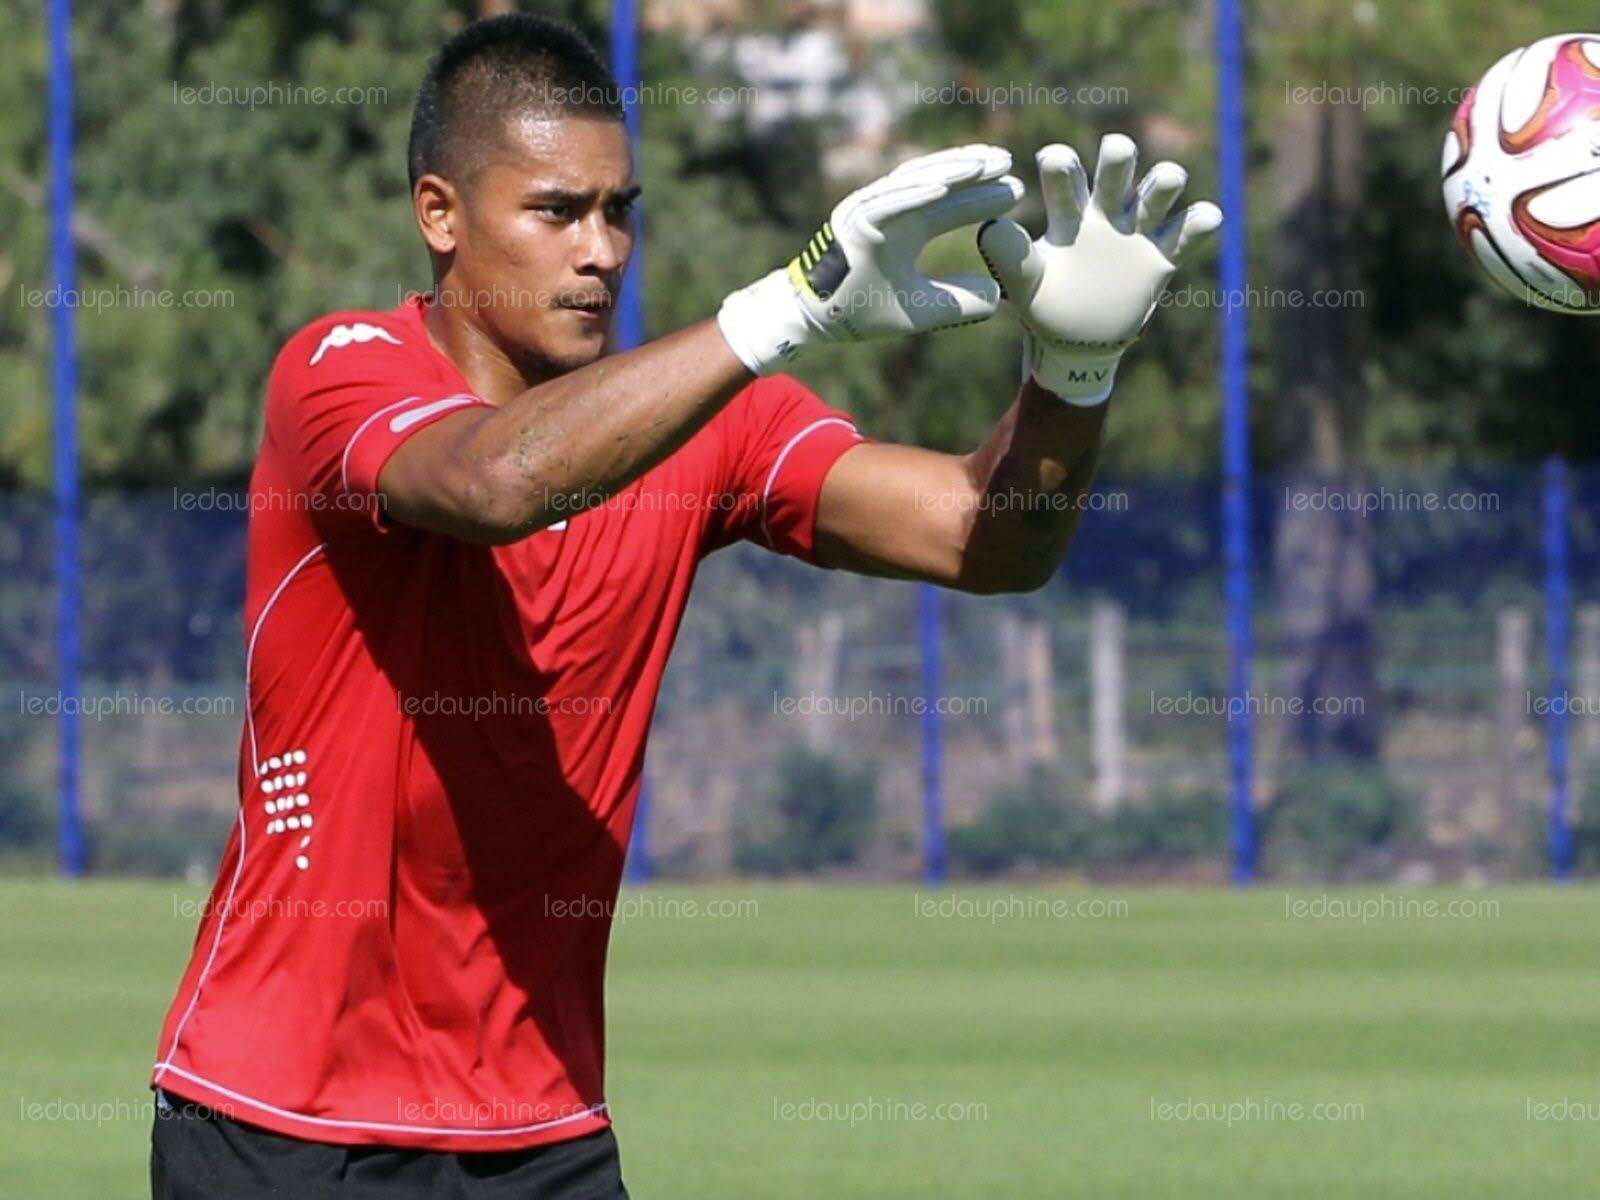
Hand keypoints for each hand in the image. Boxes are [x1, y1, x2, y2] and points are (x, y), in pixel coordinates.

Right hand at [717, 145, 1023, 374]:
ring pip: (913, 183)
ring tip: (982, 162)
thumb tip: (999, 295)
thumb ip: (958, 301)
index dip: (982, 196)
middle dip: (971, 171)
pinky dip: (911, 193)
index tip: (1017, 190)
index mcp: (906, 228)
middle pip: (936, 183)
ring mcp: (869, 211)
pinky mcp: (851, 219)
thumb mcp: (922, 310)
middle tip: (1009, 161)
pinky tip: (942, 186)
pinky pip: (884, 201)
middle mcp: (890, 212)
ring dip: (947, 171)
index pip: (950, 205)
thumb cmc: (862, 312)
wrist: (812, 321)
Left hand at [977, 135, 1221, 405]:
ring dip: (1163, 182)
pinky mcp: (1162, 256)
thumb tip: (989, 227)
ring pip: (1157, 193)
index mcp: (1068, 214)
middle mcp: (1104, 213)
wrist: (1076, 342)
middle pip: (1116, 171)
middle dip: (1119, 158)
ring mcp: (1136, 232)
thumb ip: (1010, 257)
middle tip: (1117, 153)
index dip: (1063, 165)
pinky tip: (1206, 217)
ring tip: (1165, 182)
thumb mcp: (1023, 285)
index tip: (1054, 160)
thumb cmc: (1044, 304)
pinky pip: (1186, 233)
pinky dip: (1199, 222)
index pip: (1066, 179)